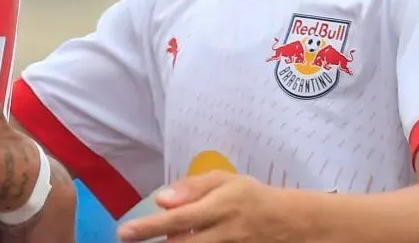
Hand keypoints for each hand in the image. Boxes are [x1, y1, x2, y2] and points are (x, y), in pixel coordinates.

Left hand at [117, 172, 286, 242]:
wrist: (293, 224)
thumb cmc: (252, 198)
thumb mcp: (226, 181)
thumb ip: (192, 188)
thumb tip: (160, 199)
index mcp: (220, 207)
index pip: (178, 218)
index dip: (150, 227)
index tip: (125, 232)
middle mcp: (224, 233)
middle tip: (127, 240)